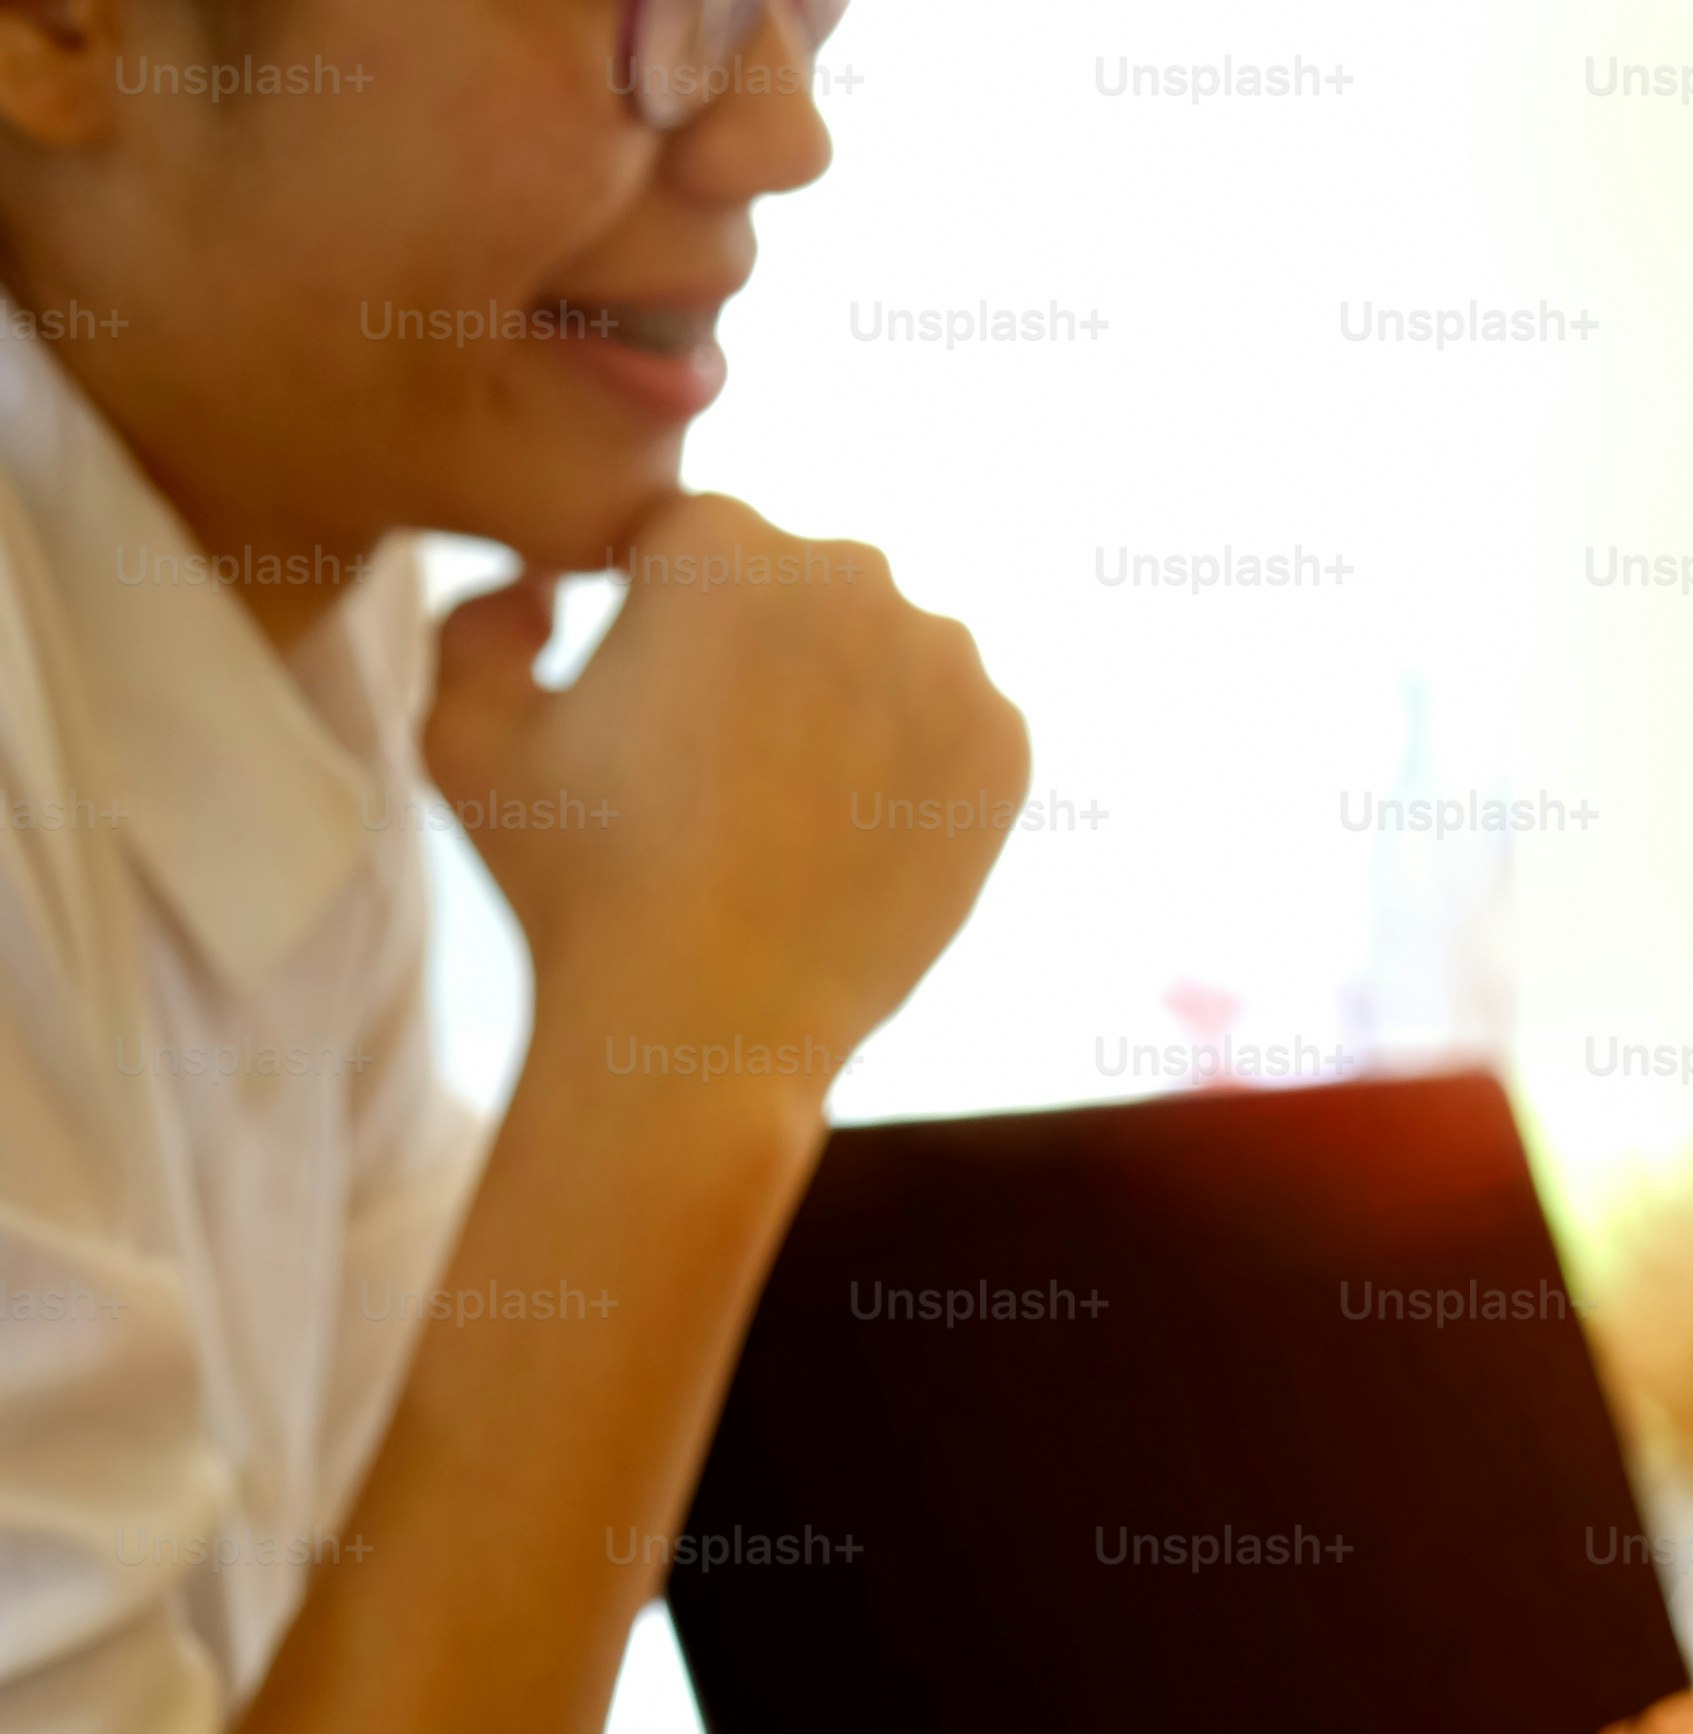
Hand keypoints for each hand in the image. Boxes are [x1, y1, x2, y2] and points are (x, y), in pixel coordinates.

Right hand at [424, 491, 1027, 1076]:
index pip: (695, 546)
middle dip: (765, 655)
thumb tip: (542, 588)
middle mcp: (850, 570)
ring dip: (850, 704)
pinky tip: (850, 837)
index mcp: (718, 537)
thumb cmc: (573, 877)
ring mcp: (945, 657)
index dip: (659, 628)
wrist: (704, 1018)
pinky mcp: (1007, 744)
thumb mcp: (465, 731)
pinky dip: (916, 771)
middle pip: (806, 590)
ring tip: (787, 808)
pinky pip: (957, 729)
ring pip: (891, 654)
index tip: (650, 713)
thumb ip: (481, 620)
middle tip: (720, 769)